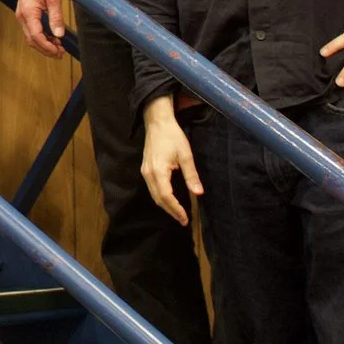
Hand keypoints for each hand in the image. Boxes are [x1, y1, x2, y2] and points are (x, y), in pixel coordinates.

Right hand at [15, 0, 68, 57]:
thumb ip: (56, 16)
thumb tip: (59, 34)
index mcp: (28, 13)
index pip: (36, 37)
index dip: (47, 47)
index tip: (59, 52)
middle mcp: (22, 16)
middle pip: (32, 40)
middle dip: (46, 50)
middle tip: (61, 53)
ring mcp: (22, 16)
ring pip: (31, 37)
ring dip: (44, 45)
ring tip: (59, 48)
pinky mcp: (25, 14)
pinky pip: (31, 31)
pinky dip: (41, 37)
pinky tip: (52, 38)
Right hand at [140, 99, 201, 225]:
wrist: (158, 122)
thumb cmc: (173, 136)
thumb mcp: (186, 155)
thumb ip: (191, 175)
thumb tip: (198, 193)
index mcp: (158, 171)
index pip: (166, 197)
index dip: (175, 209)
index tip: (185, 219)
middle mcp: (148, 174)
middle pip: (158, 199)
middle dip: (171, 211)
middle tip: (183, 220)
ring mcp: (145, 172)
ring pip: (154, 195)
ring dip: (166, 206)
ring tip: (178, 213)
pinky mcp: (146, 170)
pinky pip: (152, 188)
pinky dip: (161, 197)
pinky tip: (170, 200)